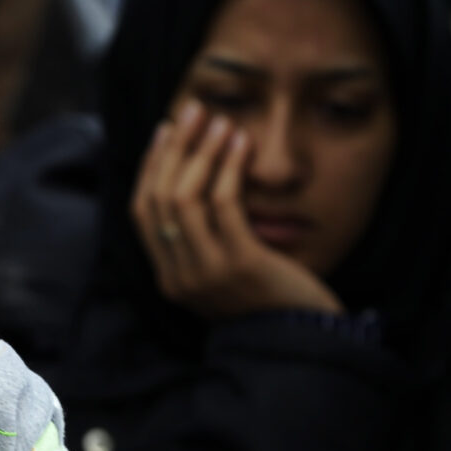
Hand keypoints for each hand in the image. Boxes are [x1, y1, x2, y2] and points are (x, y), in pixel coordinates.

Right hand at [131, 99, 343, 317]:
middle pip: (160, 199)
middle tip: (194, 111)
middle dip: (175, 148)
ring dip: (203, 152)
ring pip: (186, 198)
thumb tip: (193, 177)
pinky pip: (224, 205)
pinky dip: (229, 168)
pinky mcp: (240, 265)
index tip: (166, 131)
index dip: (150, 167)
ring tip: (222, 122)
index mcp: (170, 279)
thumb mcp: (227, 269)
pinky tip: (242, 145)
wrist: (308, 339)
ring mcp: (207, 273)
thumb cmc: (272, 299)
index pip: (143, 212)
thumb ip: (205, 238)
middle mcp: (180, 278)